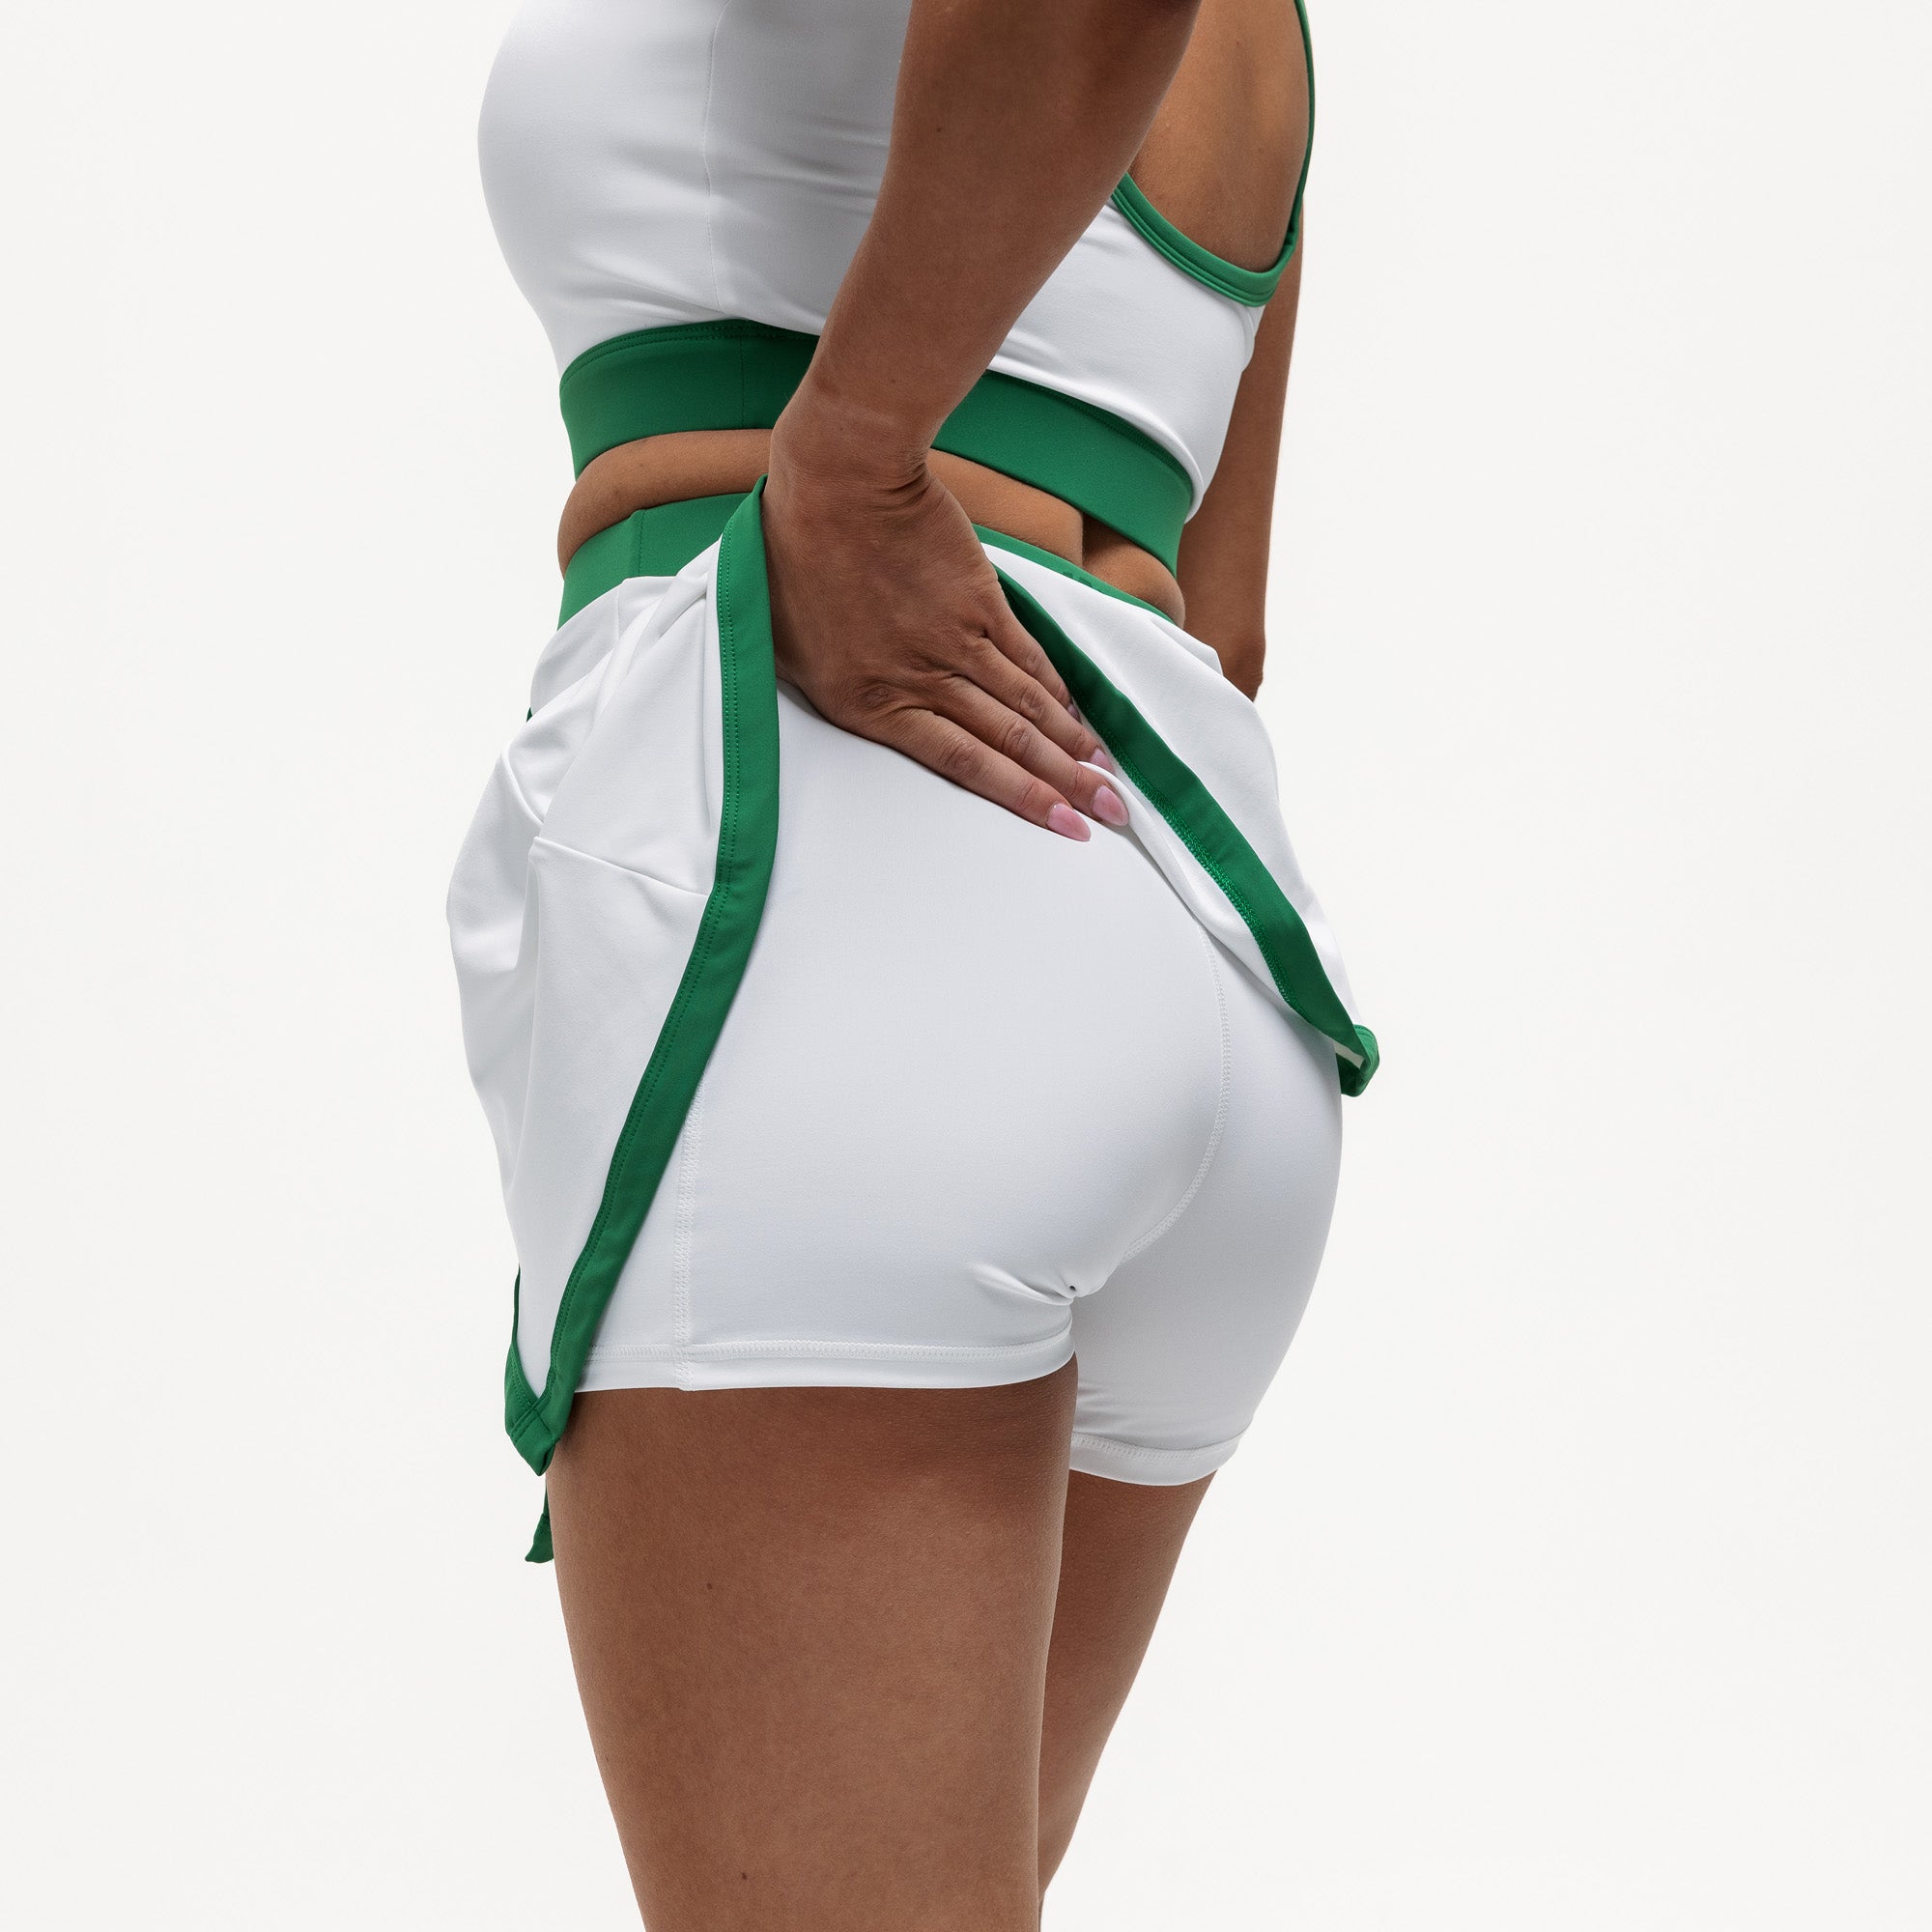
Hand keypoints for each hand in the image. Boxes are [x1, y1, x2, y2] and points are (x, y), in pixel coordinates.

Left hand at [762, 388, 1128, 838]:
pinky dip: (1056, 691)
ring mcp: (957, 641)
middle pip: (1010, 744)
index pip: (962, 765)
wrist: (841, 481)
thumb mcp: (788, 648)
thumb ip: (833, 689)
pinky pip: (1028, 658)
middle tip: (1108, 814)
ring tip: (1107, 777)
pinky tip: (1077, 717)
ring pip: (1028, 706)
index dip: (1020, 799)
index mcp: (870, 704)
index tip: (1060, 826)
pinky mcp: (981, 601)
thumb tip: (864, 712)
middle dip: (1065, 786)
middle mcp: (922, 680)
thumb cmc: (793, 558)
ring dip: (1073, 746)